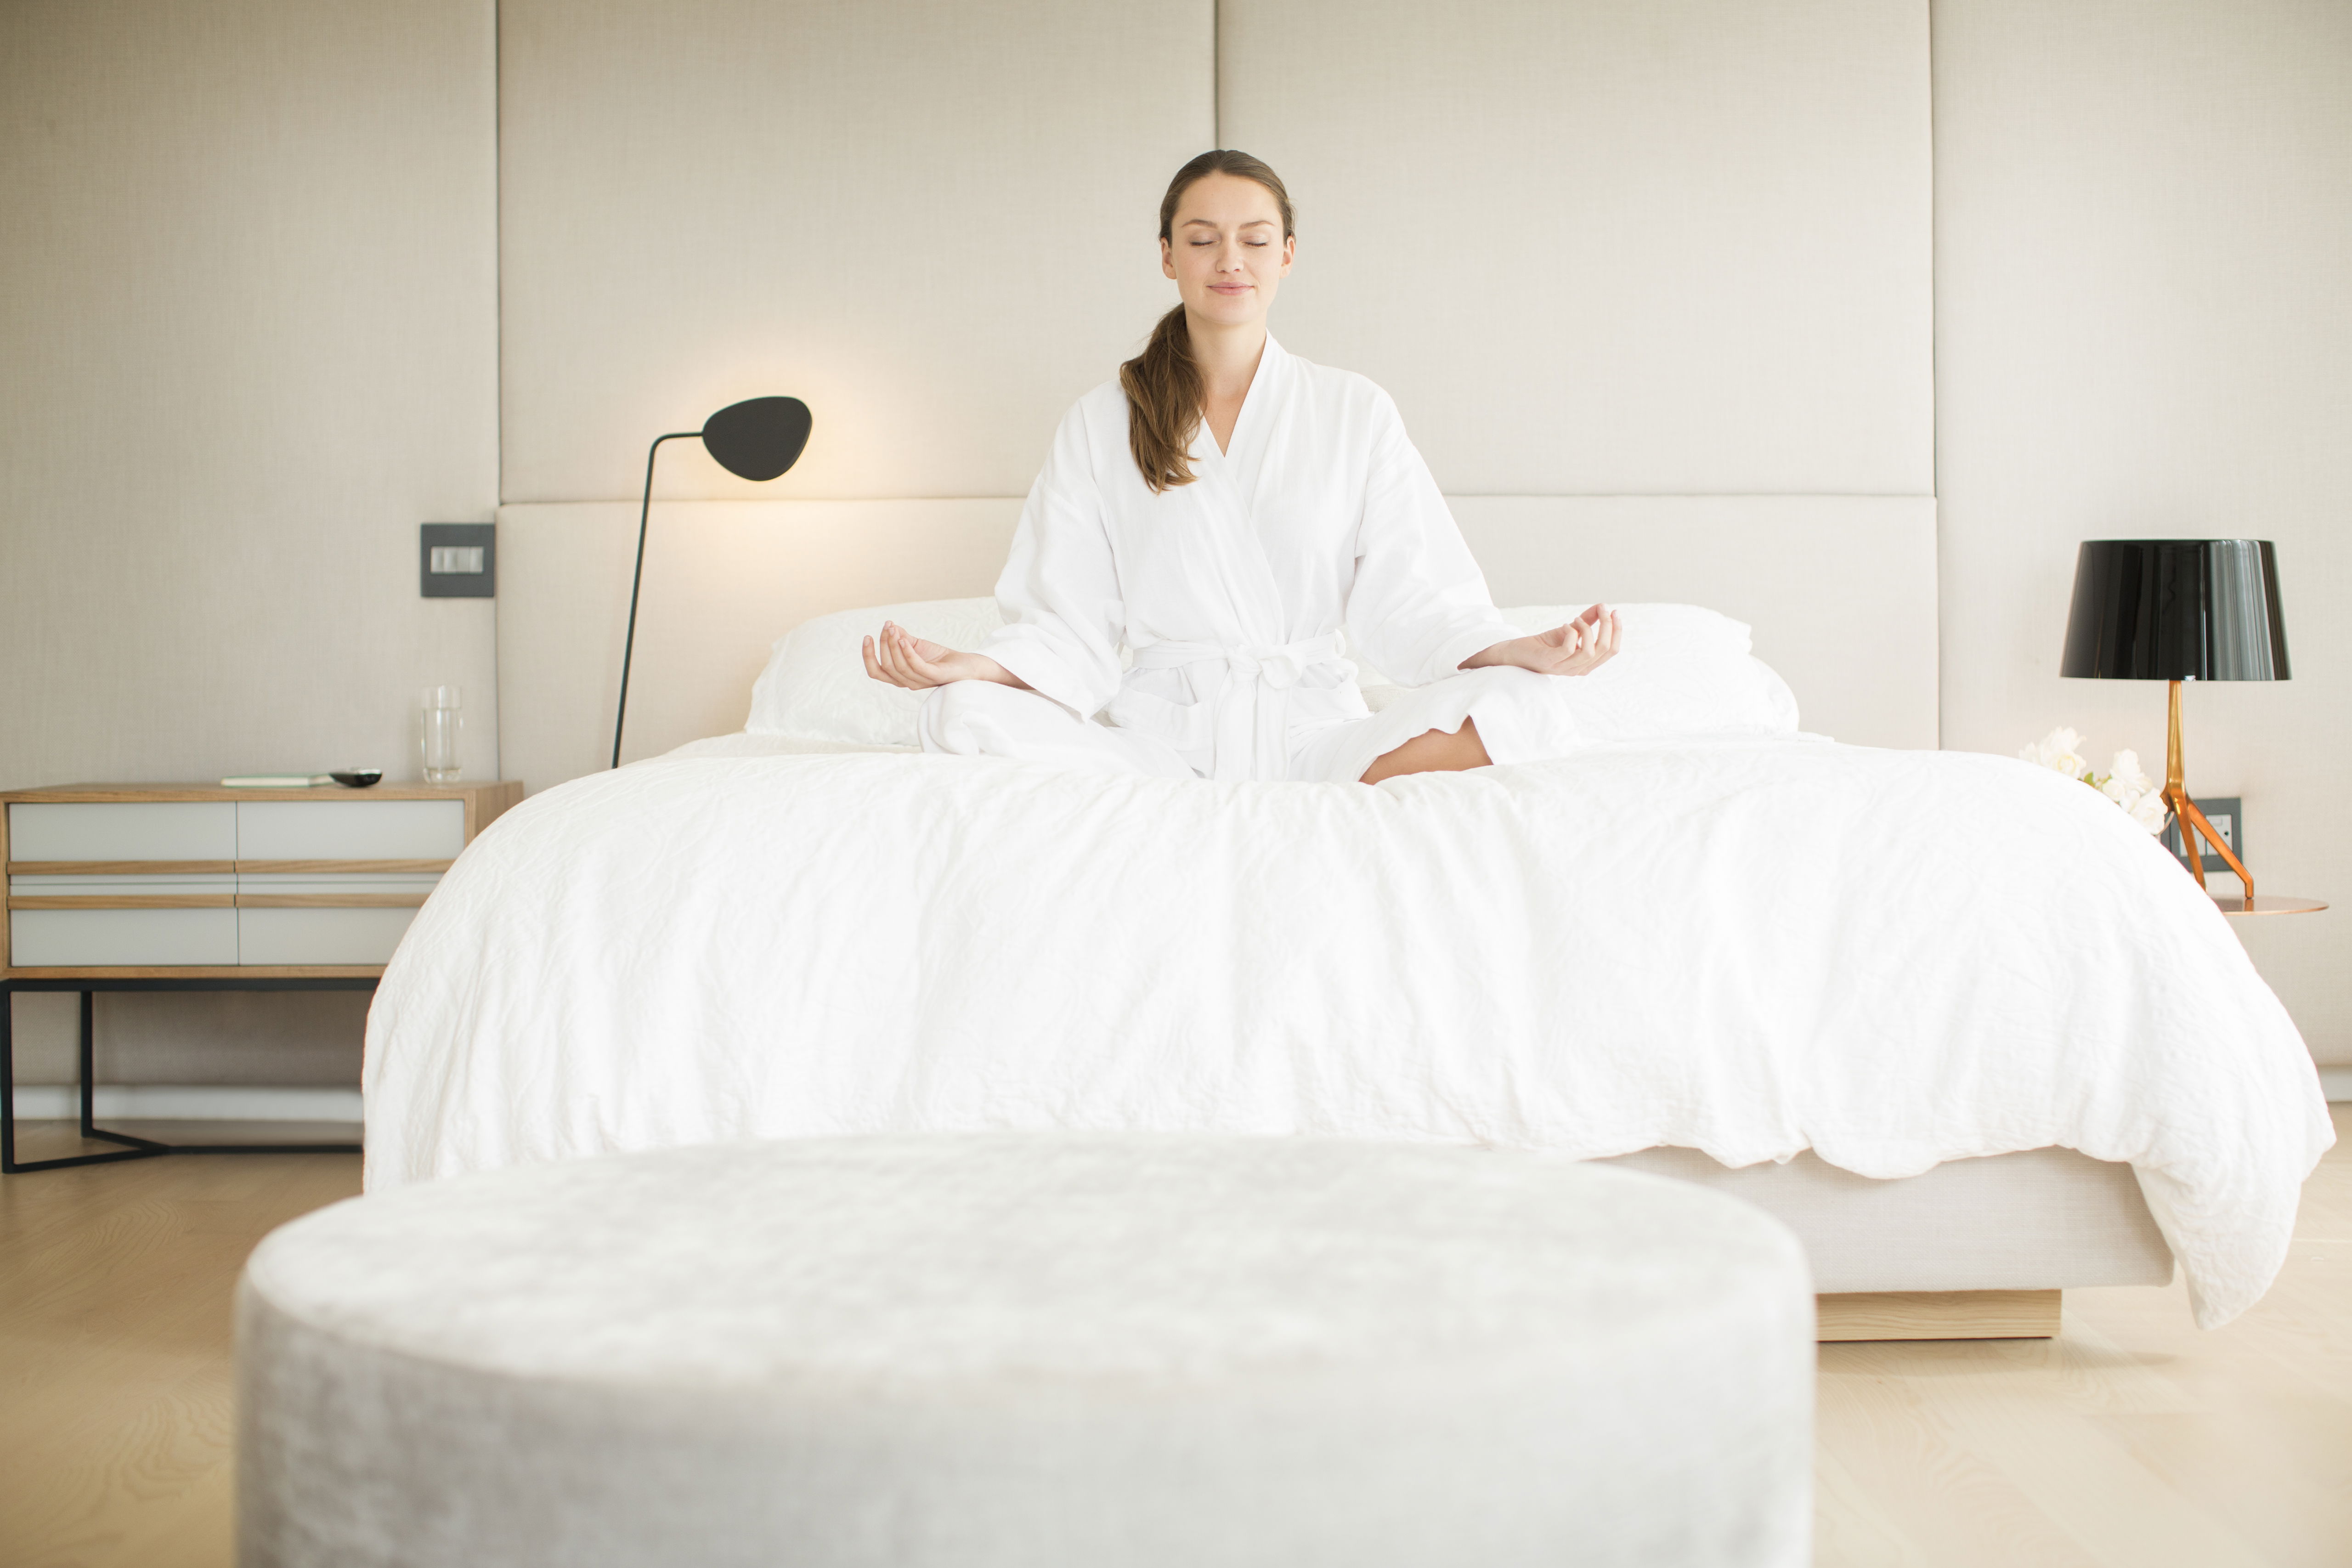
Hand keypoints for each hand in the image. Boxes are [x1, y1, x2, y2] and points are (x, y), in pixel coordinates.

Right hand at [861, 622, 1024, 690]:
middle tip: (887, 626)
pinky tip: (904, 639)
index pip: (876, 672)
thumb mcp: (918, 645)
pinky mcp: (936, 677)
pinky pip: (917, 667)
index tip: (867, 636)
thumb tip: (889, 626)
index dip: (868, 656)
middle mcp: (909, 683)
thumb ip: (902, 638)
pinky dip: (908, 653)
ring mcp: (922, 682)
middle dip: (884, 644)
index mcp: (901, 677)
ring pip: (900, 667)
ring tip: (893, 629)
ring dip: (893, 646)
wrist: (967, 665)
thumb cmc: (941, 658)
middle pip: (887, 666)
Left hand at [1462, 603, 1621, 676]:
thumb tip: (1604, 606)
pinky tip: (1565, 626)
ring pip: (1590, 651)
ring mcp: (1564, 668)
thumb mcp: (1570, 630)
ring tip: (1576, 619)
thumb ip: (1588, 620)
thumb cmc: (1544, 644)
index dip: (1617, 630)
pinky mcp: (1550, 661)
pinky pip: (1569, 648)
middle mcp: (1578, 669)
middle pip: (1605, 649)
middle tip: (1602, 608)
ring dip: (1587, 629)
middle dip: (1607, 626)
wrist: (1517, 653)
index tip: (1614, 611)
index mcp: (1586, 663)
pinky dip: (1571, 633)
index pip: (1612, 651)